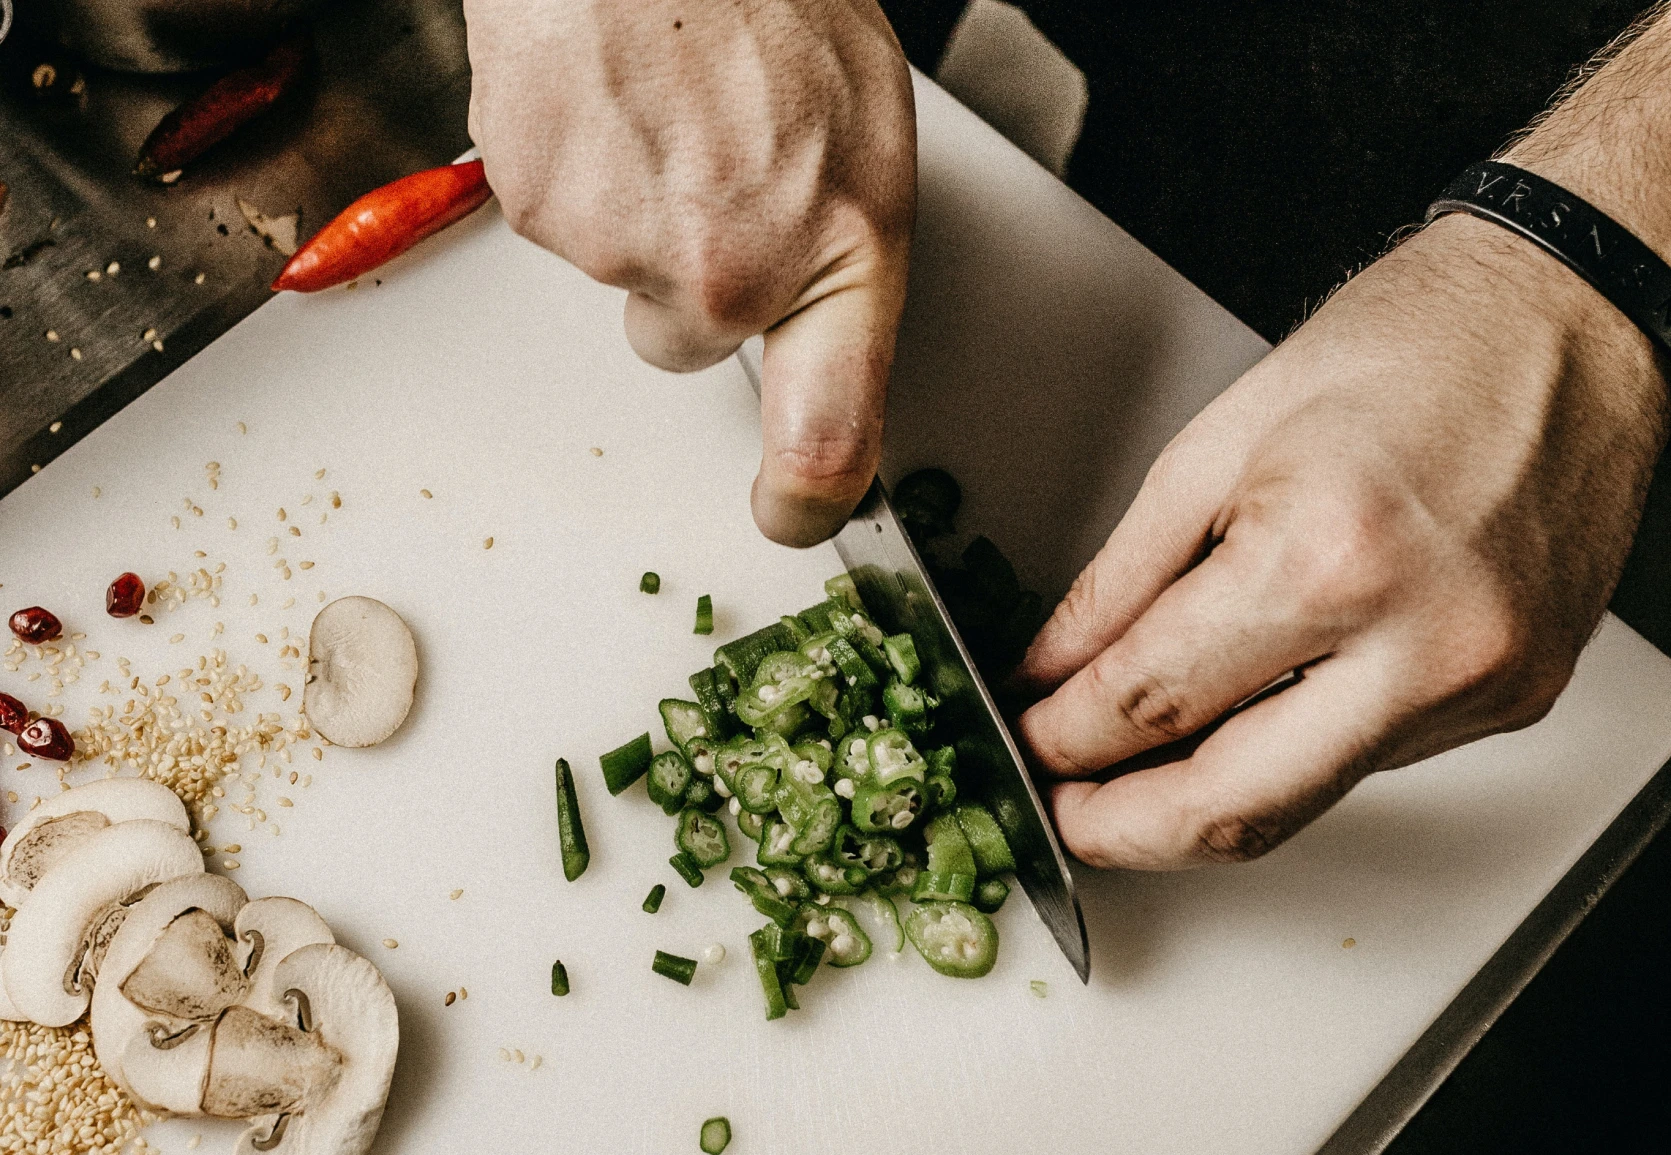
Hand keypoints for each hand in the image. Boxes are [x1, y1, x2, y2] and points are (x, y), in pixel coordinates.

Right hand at [464, 0, 915, 545]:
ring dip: (633, 210)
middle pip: (684, 343)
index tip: (791, 513)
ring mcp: (626, 247)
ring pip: (618, 275)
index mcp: (840, 247)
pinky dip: (575, 171)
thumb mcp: (863, 120)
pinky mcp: (539, 210)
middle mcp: (731, 269)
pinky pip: (557, 219)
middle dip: (687, 278)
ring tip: (661, 107)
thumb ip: (835, 240)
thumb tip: (808, 314)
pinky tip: (607, 100)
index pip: (831, 437)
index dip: (806, 497)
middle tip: (704, 169)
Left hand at [1014, 211, 1667, 868]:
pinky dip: (1285, 756)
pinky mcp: (1514, 698)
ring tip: (1130, 773)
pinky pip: (1367, 763)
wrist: (1565, 319)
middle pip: (1233, 809)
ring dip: (1199, 804)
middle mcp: (1420, 643)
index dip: (1064, 739)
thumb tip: (1054, 670)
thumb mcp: (1216, 444)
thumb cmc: (1407, 347)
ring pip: (1302, 804)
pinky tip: (1241, 722)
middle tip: (1063, 810)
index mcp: (1328, 559)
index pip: (1153, 701)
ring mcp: (1480, 683)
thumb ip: (1119, 579)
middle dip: (1122, 830)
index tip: (1030, 741)